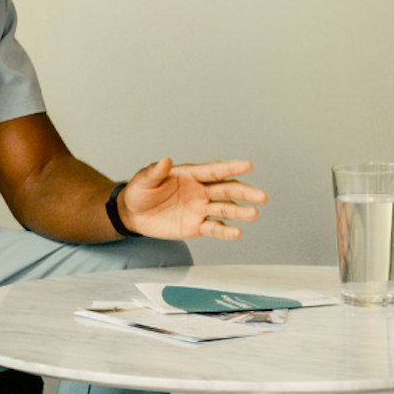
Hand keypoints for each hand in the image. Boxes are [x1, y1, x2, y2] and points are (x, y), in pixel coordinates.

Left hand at [120, 156, 266, 239]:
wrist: (133, 215)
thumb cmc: (140, 192)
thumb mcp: (144, 179)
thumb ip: (156, 172)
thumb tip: (165, 160)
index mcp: (191, 175)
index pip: (214, 171)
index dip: (231, 168)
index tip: (248, 165)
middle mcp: (200, 191)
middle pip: (227, 190)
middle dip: (244, 193)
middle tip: (261, 196)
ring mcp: (200, 209)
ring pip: (224, 209)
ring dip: (239, 212)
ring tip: (253, 214)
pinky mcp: (196, 226)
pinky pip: (214, 229)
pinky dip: (225, 232)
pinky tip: (237, 233)